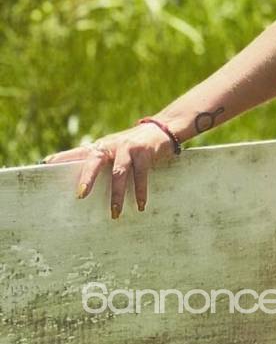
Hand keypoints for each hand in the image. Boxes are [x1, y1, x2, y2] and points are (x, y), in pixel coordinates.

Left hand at [40, 122, 177, 217]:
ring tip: (115, 213)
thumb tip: (73, 180)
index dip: (62, 158)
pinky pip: (141, 175)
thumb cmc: (131, 146)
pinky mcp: (145, 153)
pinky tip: (140, 205)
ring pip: (119, 172)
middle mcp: (111, 146)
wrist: (160, 130)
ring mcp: (128, 148)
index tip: (46, 165)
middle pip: (95, 160)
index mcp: (100, 147)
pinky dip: (140, 192)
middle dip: (88, 177)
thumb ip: (96, 161)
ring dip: (117, 194)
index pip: (77, 153)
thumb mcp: (112, 150)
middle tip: (81, 194)